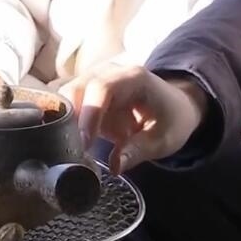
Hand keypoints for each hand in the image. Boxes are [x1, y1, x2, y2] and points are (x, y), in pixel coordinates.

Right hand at [60, 64, 208, 174]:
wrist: (175, 107)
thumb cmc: (171, 120)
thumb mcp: (162, 140)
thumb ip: (138, 151)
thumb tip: (114, 167)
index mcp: (133, 78)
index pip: (101, 88)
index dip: (89, 114)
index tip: (85, 143)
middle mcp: (109, 72)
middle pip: (75, 88)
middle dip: (70, 119)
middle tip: (72, 149)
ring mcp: (94, 80)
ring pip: (65, 96)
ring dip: (65, 121)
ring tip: (73, 146)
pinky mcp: (85, 93)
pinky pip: (66, 104)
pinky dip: (65, 122)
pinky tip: (72, 141)